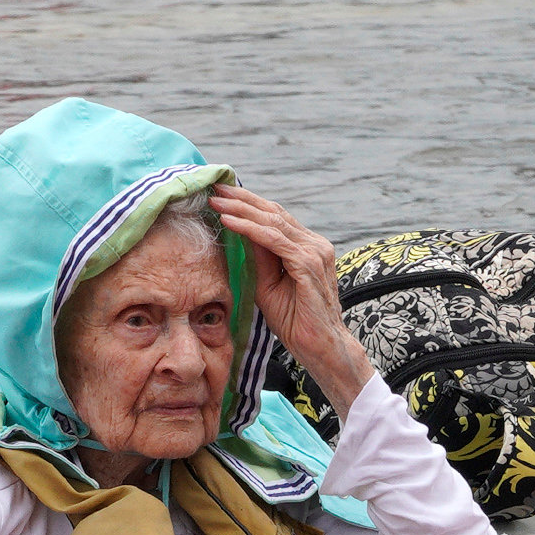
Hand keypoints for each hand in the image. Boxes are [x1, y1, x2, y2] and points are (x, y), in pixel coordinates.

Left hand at [210, 184, 368, 409]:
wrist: (320, 347)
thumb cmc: (296, 321)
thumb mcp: (268, 285)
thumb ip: (258, 259)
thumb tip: (237, 235)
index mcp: (307, 247)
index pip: (275, 218)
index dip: (248, 204)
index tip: (221, 195)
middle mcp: (314, 244)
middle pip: (274, 212)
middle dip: (242, 199)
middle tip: (215, 187)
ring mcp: (314, 252)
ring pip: (273, 221)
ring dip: (241, 209)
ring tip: (216, 200)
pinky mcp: (308, 264)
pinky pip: (274, 240)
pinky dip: (249, 229)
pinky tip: (229, 222)